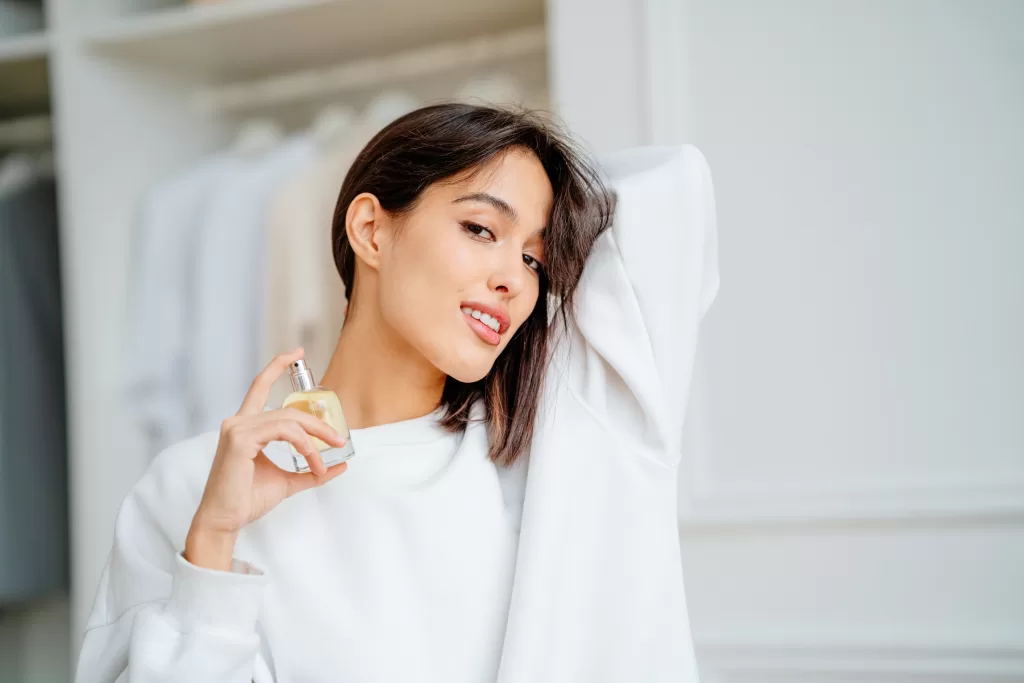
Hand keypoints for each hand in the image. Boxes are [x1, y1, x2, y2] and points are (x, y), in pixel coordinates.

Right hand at [185, 348, 348, 570]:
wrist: (226, 521)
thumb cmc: (247, 500)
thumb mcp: (287, 481)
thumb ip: (310, 471)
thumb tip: (340, 465)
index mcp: (245, 426)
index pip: (260, 386)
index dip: (277, 366)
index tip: (297, 352)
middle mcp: (238, 422)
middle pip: (287, 409)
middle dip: (317, 423)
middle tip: (338, 439)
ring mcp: (236, 429)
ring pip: (288, 420)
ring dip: (313, 439)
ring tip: (323, 461)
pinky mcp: (240, 440)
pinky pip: (283, 432)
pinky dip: (304, 445)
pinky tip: (312, 462)